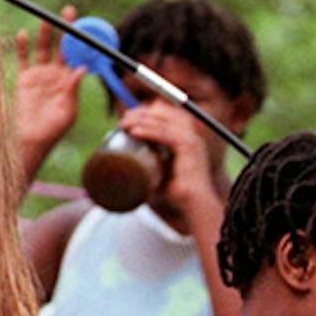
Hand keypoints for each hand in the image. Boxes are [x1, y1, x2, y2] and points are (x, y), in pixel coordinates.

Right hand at [12, 7, 83, 162]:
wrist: (31, 139)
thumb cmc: (54, 129)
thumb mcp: (68, 110)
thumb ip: (73, 89)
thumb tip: (82, 69)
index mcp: (71, 81)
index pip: (78, 55)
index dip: (82, 41)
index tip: (87, 26)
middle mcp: (56, 74)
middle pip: (62, 46)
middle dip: (66, 29)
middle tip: (70, 11)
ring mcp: (40, 74)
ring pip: (43, 48)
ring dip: (45, 33)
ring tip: (47, 18)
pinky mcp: (25, 78)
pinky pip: (23, 58)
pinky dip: (22, 46)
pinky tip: (24, 34)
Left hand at [118, 93, 222, 214]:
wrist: (193, 204)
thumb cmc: (175, 192)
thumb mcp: (160, 172)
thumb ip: (147, 164)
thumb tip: (123, 164)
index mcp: (186, 137)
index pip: (165, 113)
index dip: (145, 111)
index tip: (127, 117)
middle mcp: (191, 134)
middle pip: (163, 113)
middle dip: (140, 114)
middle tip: (122, 122)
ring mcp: (191, 139)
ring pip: (162, 123)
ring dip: (140, 121)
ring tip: (123, 125)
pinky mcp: (189, 147)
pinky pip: (165, 135)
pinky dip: (148, 132)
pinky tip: (134, 132)